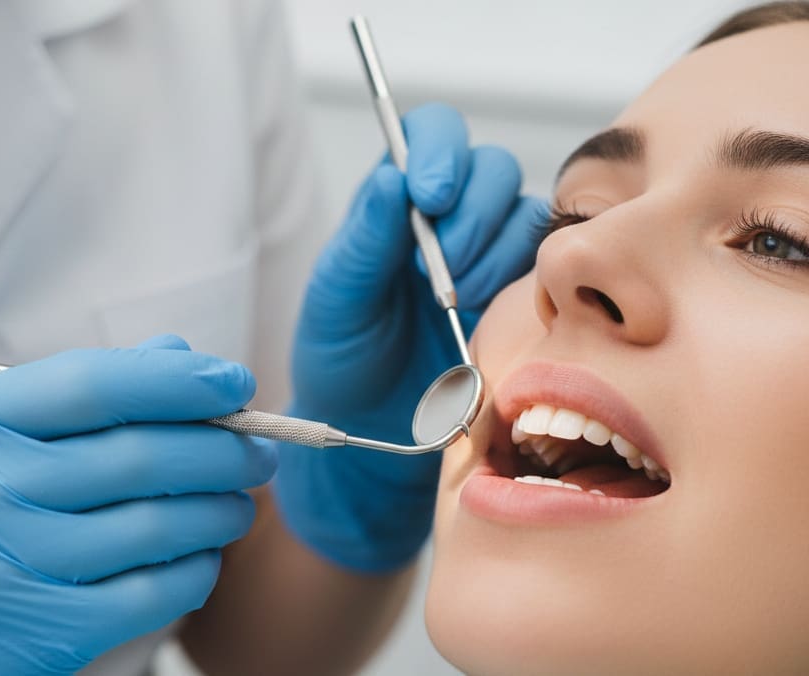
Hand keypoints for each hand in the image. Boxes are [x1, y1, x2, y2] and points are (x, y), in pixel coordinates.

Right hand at [0, 336, 274, 673]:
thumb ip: (84, 392)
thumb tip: (181, 356)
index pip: (94, 384)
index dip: (179, 381)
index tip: (236, 383)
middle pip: (137, 456)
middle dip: (222, 450)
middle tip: (259, 450)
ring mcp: (3, 565)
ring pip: (154, 527)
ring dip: (220, 512)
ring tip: (240, 503)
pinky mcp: (37, 632)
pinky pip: (149, 594)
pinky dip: (196, 571)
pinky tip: (205, 557)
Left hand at [275, 104, 545, 570]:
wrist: (374, 427)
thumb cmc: (342, 358)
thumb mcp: (336, 300)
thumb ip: (364, 240)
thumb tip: (390, 178)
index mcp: (394, 202)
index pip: (430, 135)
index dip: (440, 150)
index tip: (429, 195)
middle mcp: (448, 217)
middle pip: (489, 169)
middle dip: (472, 212)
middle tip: (441, 267)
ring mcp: (490, 254)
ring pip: (524, 211)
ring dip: (497, 247)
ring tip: (460, 297)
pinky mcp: (520, 293)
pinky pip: (546, 262)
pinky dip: (530, 276)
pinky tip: (490, 308)